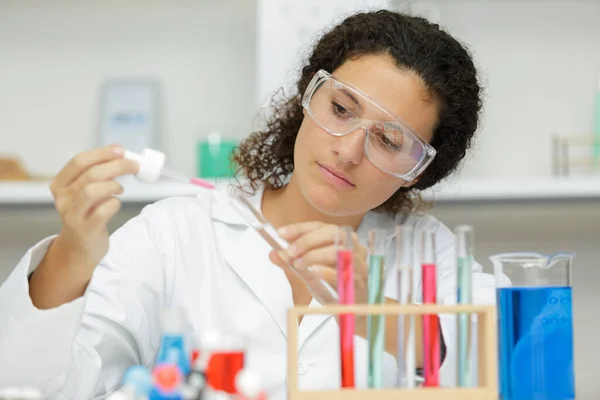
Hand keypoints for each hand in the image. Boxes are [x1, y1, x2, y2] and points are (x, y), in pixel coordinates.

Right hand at [48, 145, 138, 271]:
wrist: (80, 246)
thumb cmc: (88, 213)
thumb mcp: (86, 191)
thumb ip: (99, 175)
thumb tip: (123, 156)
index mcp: (60, 184)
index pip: (78, 161)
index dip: (101, 153)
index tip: (120, 150)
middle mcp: (63, 198)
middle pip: (90, 174)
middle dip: (117, 166)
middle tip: (134, 165)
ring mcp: (72, 214)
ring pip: (92, 190)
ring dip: (113, 185)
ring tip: (120, 189)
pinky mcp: (85, 229)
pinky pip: (103, 211)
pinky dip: (114, 204)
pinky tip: (115, 204)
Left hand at [268, 222, 368, 303]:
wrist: (354, 312)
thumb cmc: (334, 286)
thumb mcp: (310, 272)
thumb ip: (293, 262)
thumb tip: (273, 253)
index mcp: (341, 240)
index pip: (320, 226)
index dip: (300, 228)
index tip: (281, 233)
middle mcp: (353, 247)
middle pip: (333, 233)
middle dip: (308, 240)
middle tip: (290, 251)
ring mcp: (358, 264)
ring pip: (338, 251)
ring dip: (314, 255)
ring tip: (298, 264)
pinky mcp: (358, 283)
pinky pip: (342, 273)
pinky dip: (326, 270)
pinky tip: (313, 271)